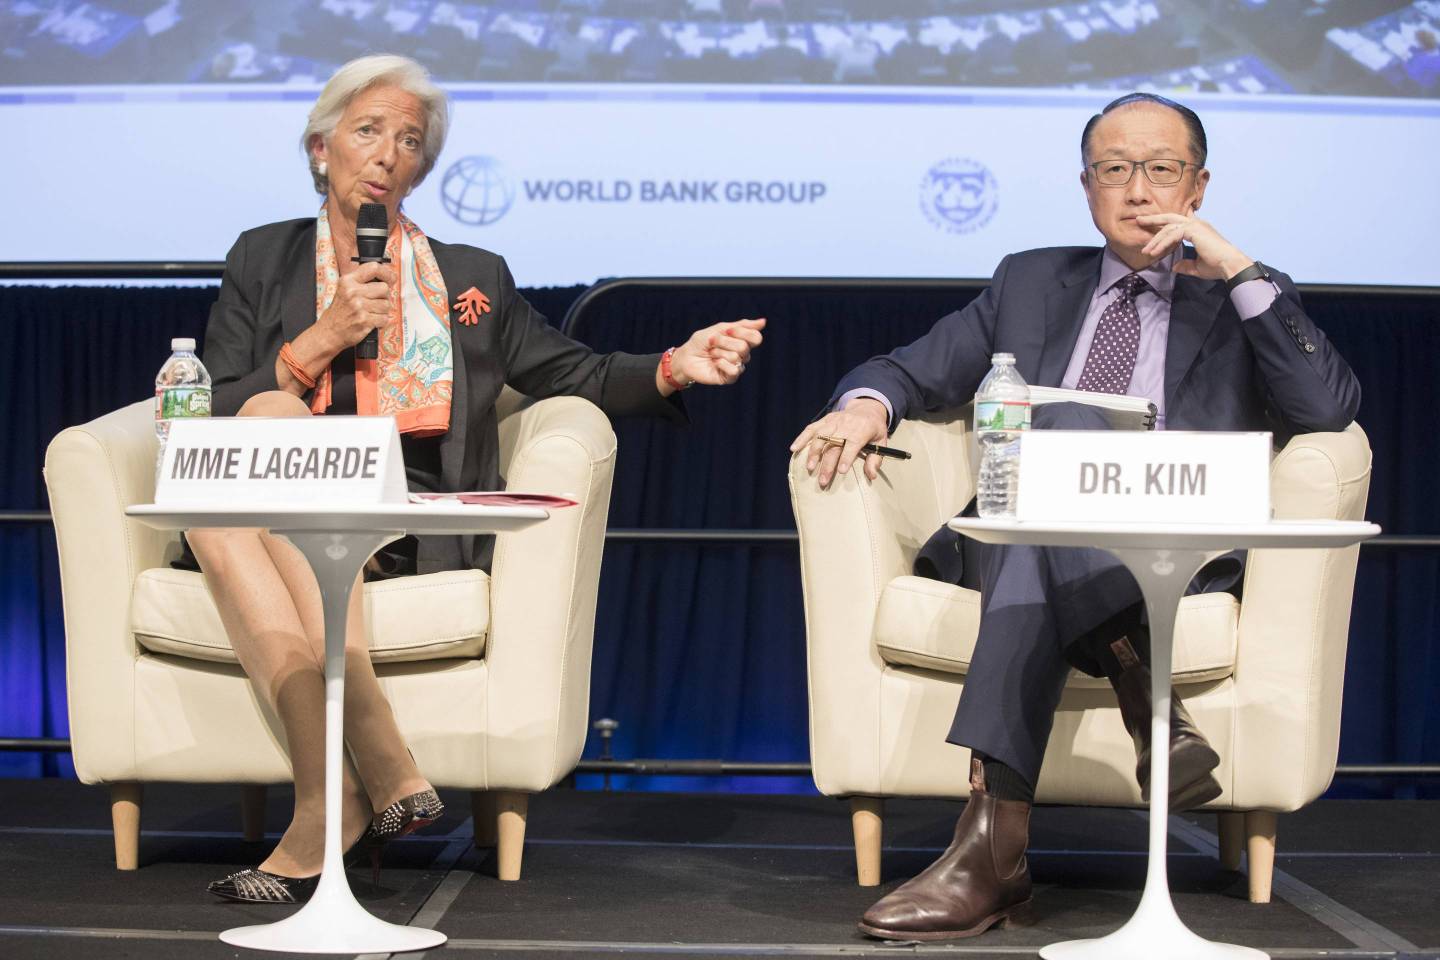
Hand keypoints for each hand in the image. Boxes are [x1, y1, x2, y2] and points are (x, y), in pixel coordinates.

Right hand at [316, 261, 393, 350]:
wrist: (329, 332)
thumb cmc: (339, 312)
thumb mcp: (344, 290)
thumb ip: (362, 282)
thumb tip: (386, 278)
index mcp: (348, 281)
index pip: (373, 268)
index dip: (387, 273)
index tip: (391, 279)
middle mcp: (353, 292)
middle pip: (384, 288)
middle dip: (384, 297)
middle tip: (376, 302)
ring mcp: (359, 307)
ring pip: (387, 305)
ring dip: (383, 311)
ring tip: (371, 312)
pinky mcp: (364, 321)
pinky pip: (385, 318)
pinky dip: (381, 321)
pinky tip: (371, 321)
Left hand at [668, 317, 766, 387]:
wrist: (686, 356)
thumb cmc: (702, 341)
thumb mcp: (720, 328)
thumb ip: (742, 325)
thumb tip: (764, 322)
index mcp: (743, 341)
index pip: (756, 337)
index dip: (741, 332)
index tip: (726, 331)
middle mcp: (743, 354)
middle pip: (744, 346)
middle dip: (724, 342)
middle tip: (712, 343)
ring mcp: (737, 366)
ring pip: (736, 357)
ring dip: (719, 352)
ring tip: (711, 354)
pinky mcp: (730, 378)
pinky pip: (733, 370)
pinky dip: (721, 364)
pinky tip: (715, 364)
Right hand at [789, 398, 889, 488]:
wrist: (866, 408)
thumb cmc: (874, 429)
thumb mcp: (882, 442)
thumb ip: (876, 459)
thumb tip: (871, 475)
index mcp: (862, 429)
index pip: (852, 443)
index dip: (846, 457)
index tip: (840, 472)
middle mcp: (846, 424)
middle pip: (834, 444)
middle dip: (827, 463)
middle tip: (822, 480)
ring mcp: (833, 421)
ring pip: (820, 436)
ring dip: (814, 453)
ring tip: (809, 468)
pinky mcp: (824, 420)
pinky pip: (811, 428)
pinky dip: (801, 438)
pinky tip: (794, 449)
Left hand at [1134, 213, 1252, 280]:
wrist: (1230, 265)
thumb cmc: (1217, 266)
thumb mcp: (1196, 267)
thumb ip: (1184, 265)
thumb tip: (1174, 266)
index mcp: (1198, 229)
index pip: (1177, 223)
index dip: (1163, 225)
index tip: (1149, 227)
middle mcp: (1197, 224)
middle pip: (1170, 218)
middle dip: (1153, 219)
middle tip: (1138, 220)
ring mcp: (1196, 225)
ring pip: (1169, 228)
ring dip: (1155, 239)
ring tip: (1145, 250)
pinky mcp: (1194, 230)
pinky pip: (1173, 235)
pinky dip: (1162, 243)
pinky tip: (1154, 252)